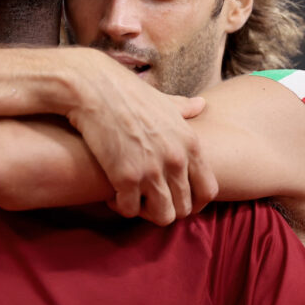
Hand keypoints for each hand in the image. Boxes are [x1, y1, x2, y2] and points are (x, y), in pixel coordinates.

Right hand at [61, 49, 218, 225]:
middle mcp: (176, 159)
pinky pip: (130, 210)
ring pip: (162, 216)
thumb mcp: (164, 101)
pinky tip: (112, 192)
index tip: (176, 200)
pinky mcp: (126, 176)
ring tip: (131, 197)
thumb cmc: (128, 93)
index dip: (194, 203)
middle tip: (147, 200)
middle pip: (184, 208)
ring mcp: (152, 170)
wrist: (96, 88)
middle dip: (165, 208)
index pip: (209, 190)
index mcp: (190, 143)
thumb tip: (201, 105)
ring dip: (145, 212)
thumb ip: (184, 108)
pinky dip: (121, 206)